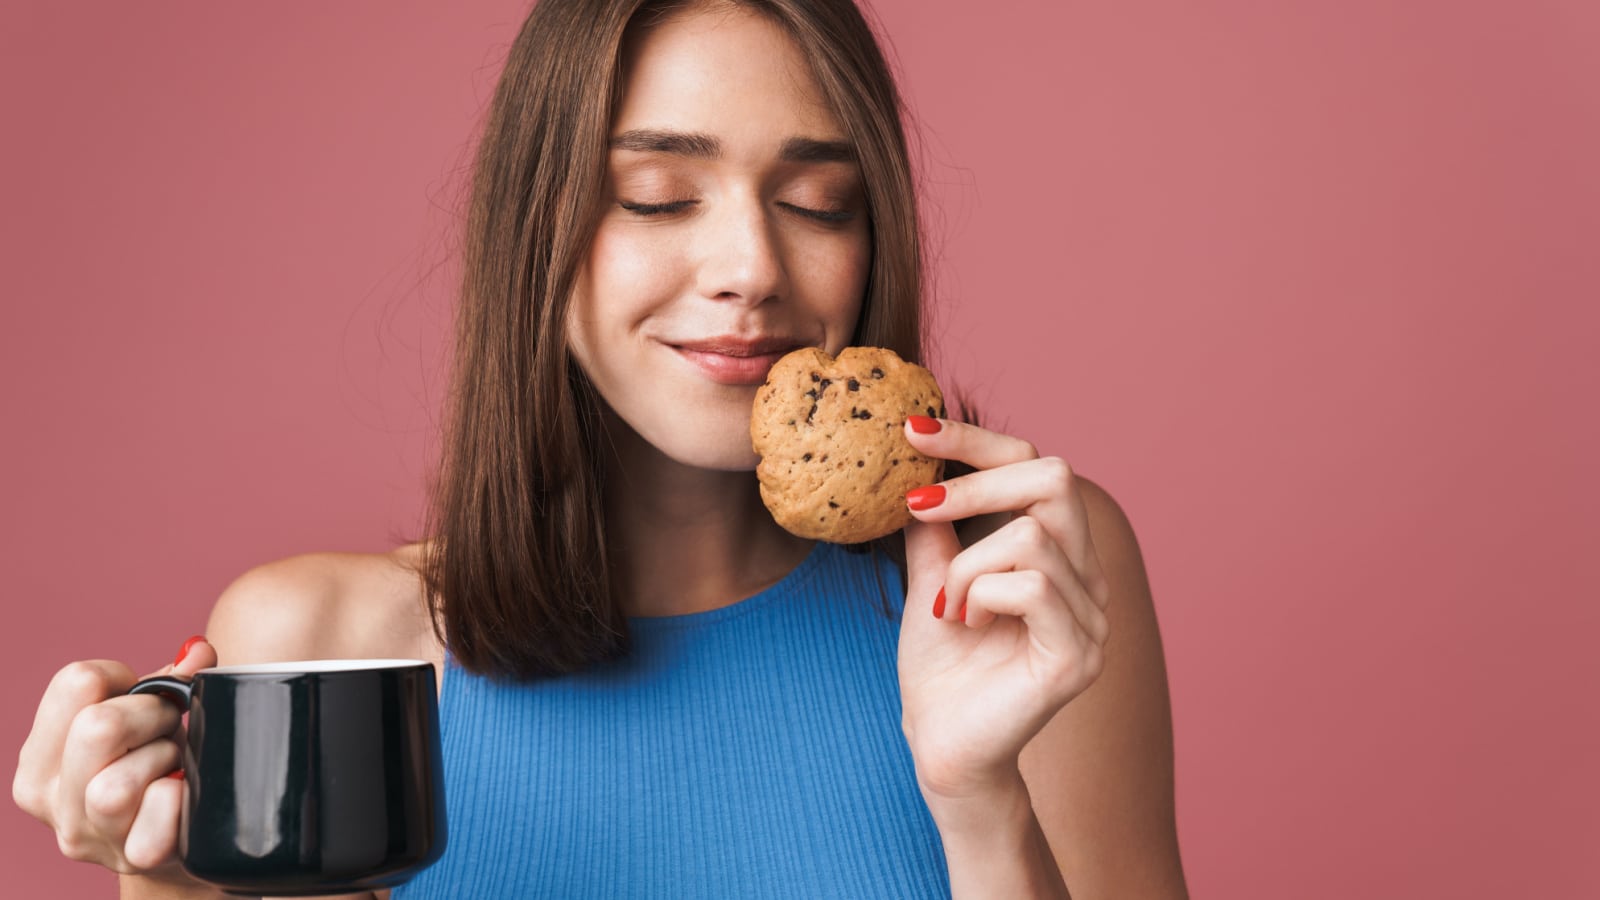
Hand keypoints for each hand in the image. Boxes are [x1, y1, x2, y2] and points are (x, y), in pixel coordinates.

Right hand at [12, 636, 216, 875]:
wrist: (175, 842)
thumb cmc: (155, 769)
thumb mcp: (148, 720)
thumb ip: (169, 680)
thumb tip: (198, 651)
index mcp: (40, 759)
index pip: (77, 681)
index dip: (128, 678)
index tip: (146, 699)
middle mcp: (50, 801)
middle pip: (97, 727)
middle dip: (152, 716)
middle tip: (171, 730)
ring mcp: (88, 837)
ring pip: (114, 785)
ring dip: (163, 760)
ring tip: (175, 765)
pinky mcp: (133, 858)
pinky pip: (157, 818)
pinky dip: (179, 799)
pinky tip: (185, 793)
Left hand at [895, 416, 1110, 801]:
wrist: (941, 746)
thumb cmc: (939, 668)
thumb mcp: (930, 577)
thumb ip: (937, 525)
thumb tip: (919, 464)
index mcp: (1060, 553)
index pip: (1036, 466)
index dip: (977, 440)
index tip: (911, 431)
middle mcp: (1088, 578)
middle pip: (1054, 478)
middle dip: (974, 485)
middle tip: (917, 512)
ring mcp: (1093, 617)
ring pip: (1031, 536)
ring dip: (966, 566)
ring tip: (948, 608)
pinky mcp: (1079, 654)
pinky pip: (1033, 586)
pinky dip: (982, 595)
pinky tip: (965, 625)